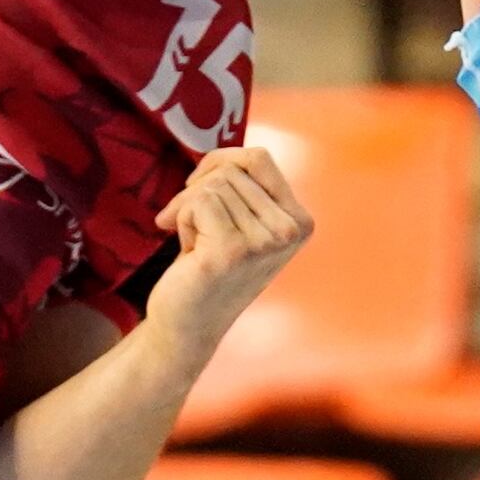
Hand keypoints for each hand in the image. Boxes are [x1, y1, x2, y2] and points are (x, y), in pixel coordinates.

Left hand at [147, 142, 314, 342]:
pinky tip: (188, 251)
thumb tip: (222, 156)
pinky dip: (181, 219)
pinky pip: (197, 202)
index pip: (259, 157)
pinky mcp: (231, 251)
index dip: (221, 162)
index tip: (198, 186)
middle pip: (231, 170)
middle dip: (198, 190)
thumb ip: (243, 187)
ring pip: (212, 186)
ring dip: (189, 210)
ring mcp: (263, 242)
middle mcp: (288, 231)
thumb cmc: (209, 266)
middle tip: (191, 226)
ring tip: (195, 244)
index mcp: (299, 221)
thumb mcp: (240, 222)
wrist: (188, 324)